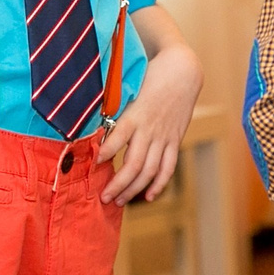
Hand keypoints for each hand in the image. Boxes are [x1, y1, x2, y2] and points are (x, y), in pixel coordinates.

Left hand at [97, 44, 201, 205]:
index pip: (119, 137)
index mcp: (135, 115)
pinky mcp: (175, 140)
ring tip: (119, 201)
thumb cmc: (150, 77)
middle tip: (104, 198)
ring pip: (150, 170)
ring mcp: (164, 137)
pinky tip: (148, 196)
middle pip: (134, 163)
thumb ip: (113, 108)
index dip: (107, 151)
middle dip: (118, 184)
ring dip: (134, 189)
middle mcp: (150, 129)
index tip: (94, 163)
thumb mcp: (129, 89)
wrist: (182, 72)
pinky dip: (159, 184)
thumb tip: (91, 121)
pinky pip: (168, 167)